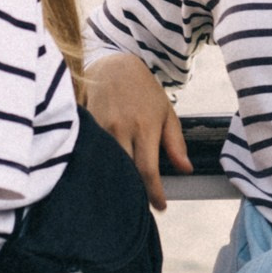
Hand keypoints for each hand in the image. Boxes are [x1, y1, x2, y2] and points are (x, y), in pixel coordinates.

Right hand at [80, 51, 186, 210]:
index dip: (154, 193)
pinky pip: (92, 154)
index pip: (148, 171)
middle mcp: (120, 129)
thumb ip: (175, 143)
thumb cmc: (143, 91)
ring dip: (117, 180)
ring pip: (107, 165)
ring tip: (126, 194)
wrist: (113, 66)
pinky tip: (106, 175)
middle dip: (134, 192)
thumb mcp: (166, 113)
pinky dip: (101, 167)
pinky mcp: (85, 126)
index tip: (161, 206)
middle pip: (126, 172)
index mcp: (144, 128)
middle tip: (142, 204)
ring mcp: (100, 128)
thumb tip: (186, 169)